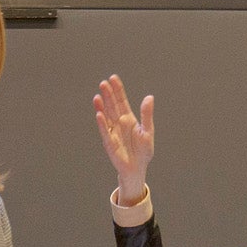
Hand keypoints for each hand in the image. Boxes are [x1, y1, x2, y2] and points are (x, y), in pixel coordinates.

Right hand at [92, 75, 155, 202]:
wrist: (137, 168)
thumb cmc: (143, 151)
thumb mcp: (148, 131)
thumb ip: (147, 115)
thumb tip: (149, 97)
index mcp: (128, 118)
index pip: (122, 101)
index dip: (118, 90)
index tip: (113, 78)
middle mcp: (119, 123)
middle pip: (112, 106)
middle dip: (108, 95)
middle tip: (104, 83)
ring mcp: (113, 132)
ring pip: (106, 116)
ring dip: (102, 107)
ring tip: (98, 96)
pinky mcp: (109, 143)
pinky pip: (105, 132)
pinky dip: (102, 124)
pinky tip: (99, 115)